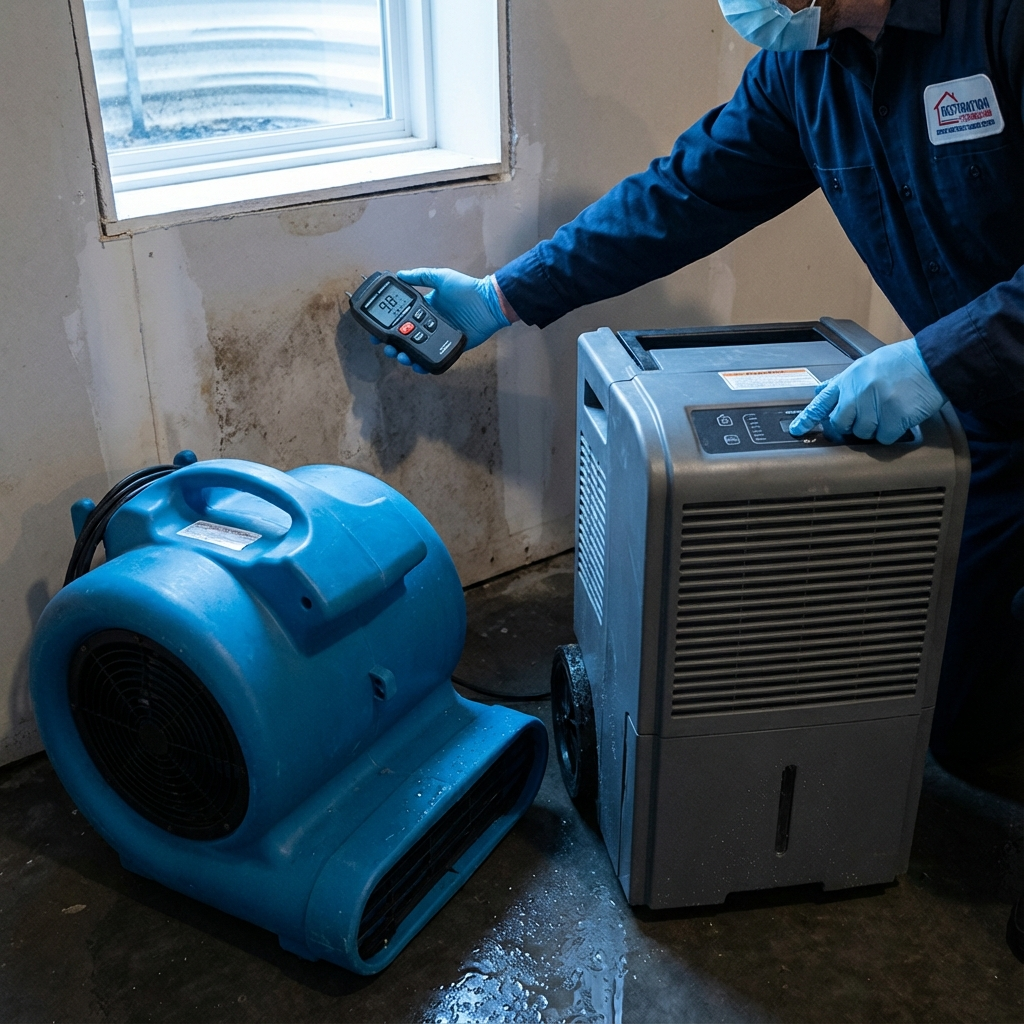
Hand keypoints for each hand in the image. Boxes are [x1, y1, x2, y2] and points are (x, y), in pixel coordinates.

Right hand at [370, 268, 509, 370]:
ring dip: (406, 356)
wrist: (490, 304)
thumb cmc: (468, 289)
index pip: (400, 320)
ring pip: (416, 351)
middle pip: (405, 339)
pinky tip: (417, 364)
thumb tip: (400, 274)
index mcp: (425, 309)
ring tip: (402, 357)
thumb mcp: (441, 277)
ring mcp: (437, 338)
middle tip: (389, 348)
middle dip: (393, 346)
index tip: (376, 333)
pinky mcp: (448, 348)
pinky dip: (423, 364)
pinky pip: (433, 359)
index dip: (387, 327)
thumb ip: (421, 277)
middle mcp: (428, 325)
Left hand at [788, 338, 946, 444]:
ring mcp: (875, 404)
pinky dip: (891, 432)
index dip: (807, 418)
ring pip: (862, 433)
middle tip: (868, 414)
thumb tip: (821, 390)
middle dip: (851, 425)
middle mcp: (858, 391)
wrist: (931, 360)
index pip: (821, 401)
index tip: (797, 430)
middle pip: (840, 424)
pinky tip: (899, 416)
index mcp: (849, 378)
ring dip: (874, 428)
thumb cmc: (901, 363)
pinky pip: (883, 438)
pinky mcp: (893, 416)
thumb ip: (842, 381)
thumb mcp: (865, 365)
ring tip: (888, 409)